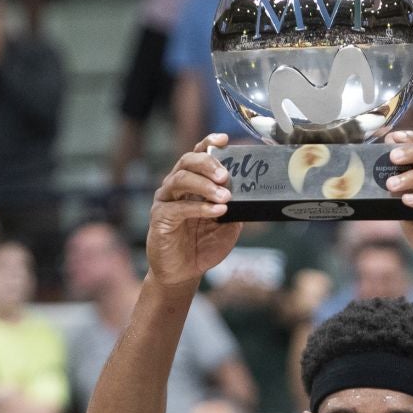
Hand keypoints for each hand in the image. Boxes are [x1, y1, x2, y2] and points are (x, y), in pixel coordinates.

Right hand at [147, 137, 240, 287]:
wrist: (184, 273)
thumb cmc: (203, 245)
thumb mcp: (227, 226)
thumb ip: (236, 209)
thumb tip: (252, 195)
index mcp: (192, 183)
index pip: (198, 155)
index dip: (208, 144)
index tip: (224, 139)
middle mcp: (176, 187)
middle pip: (187, 161)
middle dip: (208, 164)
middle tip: (226, 176)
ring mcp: (166, 201)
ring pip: (180, 179)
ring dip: (205, 185)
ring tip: (225, 196)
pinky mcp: (160, 218)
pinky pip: (178, 208)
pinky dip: (200, 207)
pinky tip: (217, 211)